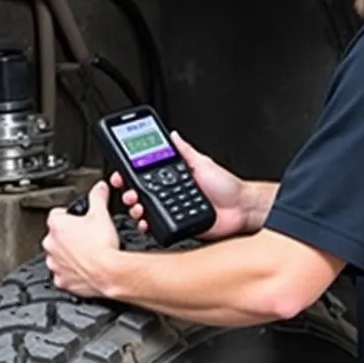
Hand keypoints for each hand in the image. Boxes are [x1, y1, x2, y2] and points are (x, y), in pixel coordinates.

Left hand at [42, 181, 120, 297]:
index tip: (80, 219)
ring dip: (69, 254)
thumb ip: (98, 197)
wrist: (107, 272)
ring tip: (87, 253)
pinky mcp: (61, 281)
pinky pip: (63, 274)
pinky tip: (85, 268)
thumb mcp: (102, 213)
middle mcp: (51, 244)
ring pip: (59, 255)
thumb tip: (99, 187)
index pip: (57, 214)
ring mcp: (54, 264)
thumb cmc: (102, 245)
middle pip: (57, 235)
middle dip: (70, 236)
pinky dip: (72, 272)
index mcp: (57, 225)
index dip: (70, 215)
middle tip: (87, 236)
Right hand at [112, 130, 248, 240]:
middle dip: (130, 191)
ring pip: (147, 211)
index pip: (148, 174)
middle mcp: (171, 194)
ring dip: (137, 208)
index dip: (133, 174)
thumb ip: (186, 150)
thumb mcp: (203, 163)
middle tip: (127, 190)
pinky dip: (149, 225)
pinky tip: (145, 222)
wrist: (241, 209)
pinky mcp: (177, 226)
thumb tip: (173, 134)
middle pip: (143, 193)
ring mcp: (173, 210)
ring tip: (137, 205)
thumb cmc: (227, 186)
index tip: (122, 172)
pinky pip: (158, 227)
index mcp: (175, 178)